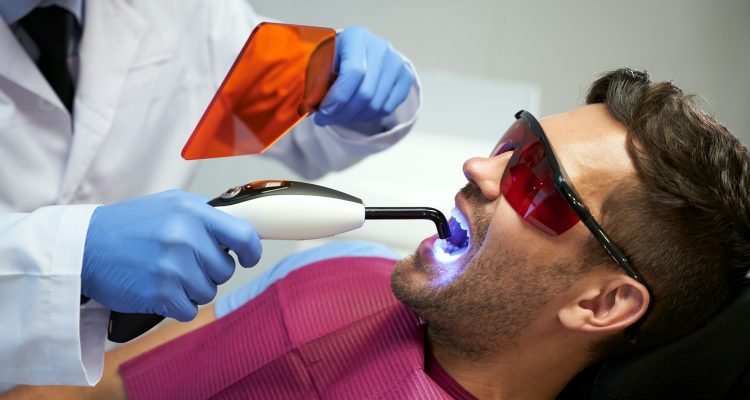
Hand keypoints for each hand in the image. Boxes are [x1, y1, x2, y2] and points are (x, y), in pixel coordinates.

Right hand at [81, 190, 260, 321]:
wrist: (84, 248)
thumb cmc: (129, 226)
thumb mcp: (170, 205)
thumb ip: (205, 214)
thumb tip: (241, 227)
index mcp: (192, 211)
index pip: (243, 235)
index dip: (251, 251)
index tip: (248, 257)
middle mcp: (186, 236)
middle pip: (225, 269)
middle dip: (209, 270)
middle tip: (184, 262)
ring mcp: (173, 266)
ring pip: (209, 291)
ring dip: (192, 288)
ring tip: (168, 274)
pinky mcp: (161, 293)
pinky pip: (190, 309)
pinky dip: (178, 305)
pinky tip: (160, 289)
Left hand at [314, 26, 413, 126]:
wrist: (359, 52)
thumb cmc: (335, 57)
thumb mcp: (320, 64)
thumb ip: (316, 83)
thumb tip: (312, 107)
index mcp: (356, 37)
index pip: (353, 73)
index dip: (337, 98)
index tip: (322, 112)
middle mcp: (380, 47)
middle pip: (366, 93)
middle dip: (343, 113)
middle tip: (326, 119)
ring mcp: (396, 62)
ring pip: (377, 105)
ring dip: (354, 118)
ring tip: (339, 117)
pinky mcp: (405, 77)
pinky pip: (387, 108)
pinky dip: (369, 116)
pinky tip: (356, 113)